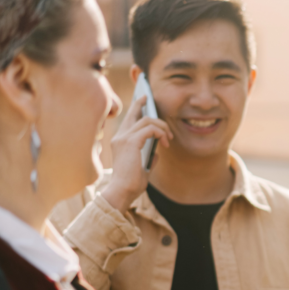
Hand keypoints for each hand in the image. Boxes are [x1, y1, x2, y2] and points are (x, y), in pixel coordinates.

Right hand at [101, 94, 172, 211]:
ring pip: (147, 120)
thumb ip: (148, 155)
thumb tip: (157, 151)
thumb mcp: (142, 166)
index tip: (143, 100)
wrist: (123, 190)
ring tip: (169, 138)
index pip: (128, 119)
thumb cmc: (131, 182)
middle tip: (150, 98)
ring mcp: (123, 138)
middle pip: (133, 114)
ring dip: (162, 127)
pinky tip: (165, 142)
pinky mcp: (130, 142)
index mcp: (120, 141)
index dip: (136, 108)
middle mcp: (119, 136)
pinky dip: (160, 133)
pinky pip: (149, 129)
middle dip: (142, 104)